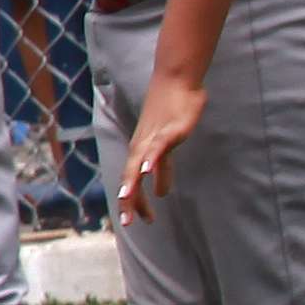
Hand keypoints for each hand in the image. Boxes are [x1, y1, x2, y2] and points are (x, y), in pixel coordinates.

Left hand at [119, 66, 209, 217]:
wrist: (177, 80)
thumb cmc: (173, 111)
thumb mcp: (168, 146)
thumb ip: (162, 168)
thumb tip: (159, 191)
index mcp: (142, 151)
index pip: (133, 181)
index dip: (133, 202)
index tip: (135, 222)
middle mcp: (142, 146)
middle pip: (131, 176)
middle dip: (129, 200)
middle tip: (128, 223)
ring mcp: (154, 137)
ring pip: (139, 163)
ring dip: (132, 182)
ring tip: (126, 200)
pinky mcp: (169, 129)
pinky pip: (158, 146)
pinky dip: (152, 159)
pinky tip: (147, 171)